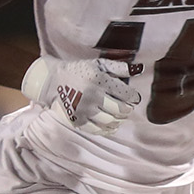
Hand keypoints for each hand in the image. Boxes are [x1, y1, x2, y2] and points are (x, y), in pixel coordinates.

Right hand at [22, 57, 140, 135]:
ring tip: (120, 116)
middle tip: (127, 108)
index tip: (134, 98)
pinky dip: (108, 129)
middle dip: (127, 110)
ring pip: (111, 121)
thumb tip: (140, 69)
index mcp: (100, 80)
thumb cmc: (79, 71)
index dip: (134, 98)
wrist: (53, 80)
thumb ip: (119, 67)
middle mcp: (94, 96)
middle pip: (120, 109)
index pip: (126, 94)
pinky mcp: (78, 119)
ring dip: (119, 120)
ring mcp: (85, 109)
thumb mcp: (98, 64)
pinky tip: (111, 125)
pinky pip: (98, 129)